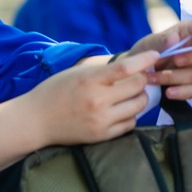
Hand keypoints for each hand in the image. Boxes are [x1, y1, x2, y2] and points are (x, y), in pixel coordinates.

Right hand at [3, 51, 157, 150]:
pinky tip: (122, 109)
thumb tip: (131, 63)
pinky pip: (130, 123)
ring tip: (131, 93)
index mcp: (90, 80)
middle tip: (139, 77)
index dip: (144, 60)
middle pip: (137, 87)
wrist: (36, 120)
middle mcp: (97, 101)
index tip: (154, 56)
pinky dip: (131, 114)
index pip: (125, 68)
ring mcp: (101, 120)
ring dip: (139, 97)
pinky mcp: (102, 135)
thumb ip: (103, 70)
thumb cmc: (55, 91)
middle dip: (142, 79)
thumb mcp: (77, 72)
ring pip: (138, 106)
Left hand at [121, 20, 191, 101]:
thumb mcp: (149, 44)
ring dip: (176, 77)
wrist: (140, 74)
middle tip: (176, 61)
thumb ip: (161, 40)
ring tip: (154, 79)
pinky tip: (168, 92)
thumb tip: (174, 38)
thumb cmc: (147, 53)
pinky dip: (181, 92)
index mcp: (188, 32)